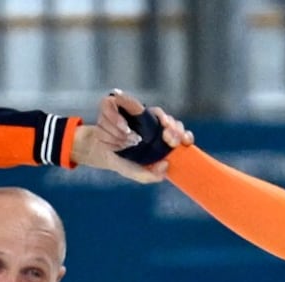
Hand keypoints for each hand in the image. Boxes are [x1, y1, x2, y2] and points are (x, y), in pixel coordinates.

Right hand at [71, 89, 193, 182]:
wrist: (100, 152)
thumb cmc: (123, 161)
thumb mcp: (137, 173)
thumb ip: (150, 175)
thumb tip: (165, 165)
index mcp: (160, 138)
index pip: (178, 133)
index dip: (183, 135)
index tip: (184, 141)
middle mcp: (153, 123)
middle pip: (169, 120)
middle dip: (172, 127)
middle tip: (168, 136)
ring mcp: (139, 113)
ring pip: (156, 111)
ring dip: (155, 121)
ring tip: (145, 135)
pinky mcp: (122, 104)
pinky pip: (125, 103)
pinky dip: (127, 114)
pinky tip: (125, 128)